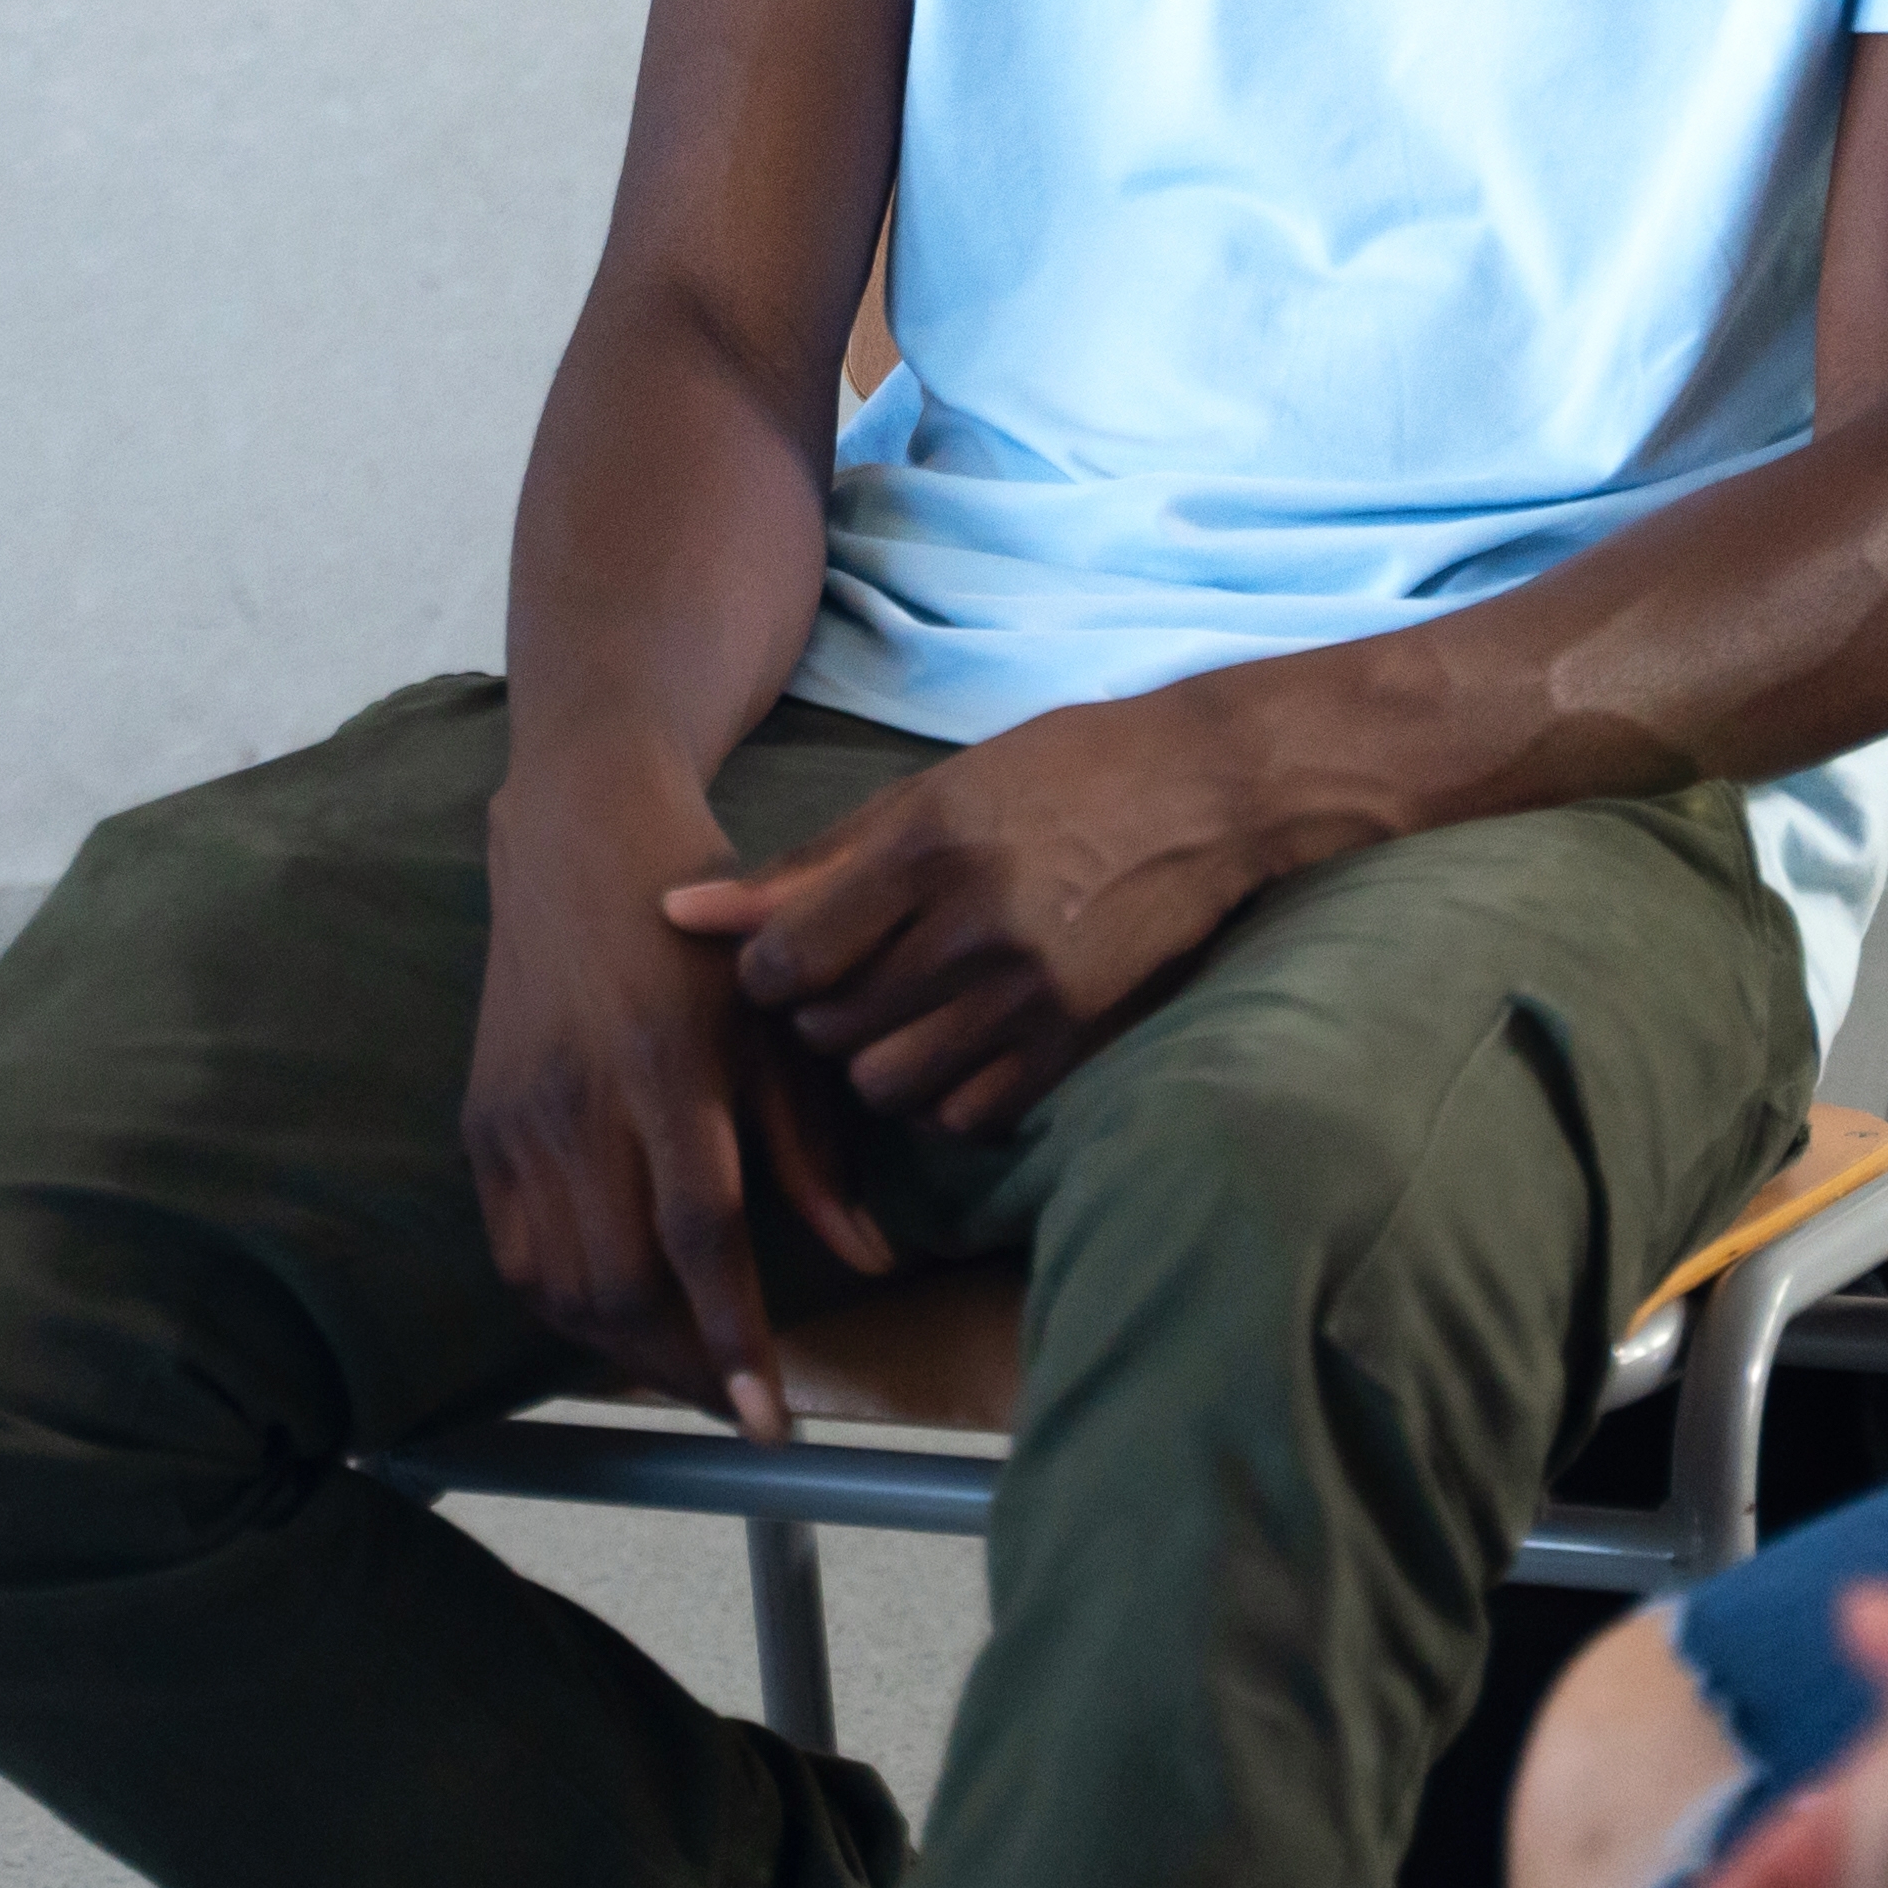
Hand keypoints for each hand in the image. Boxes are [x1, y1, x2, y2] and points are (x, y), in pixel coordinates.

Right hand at [467, 777, 895, 1443]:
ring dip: (623, 1351)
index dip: (736, 1339)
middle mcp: (579, 1101)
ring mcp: (517, 1115)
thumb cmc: (706, 928)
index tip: (771, 1424)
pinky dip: (563, 1306)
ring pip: (557, 1285)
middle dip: (685, 1368)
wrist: (580, 836)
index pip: (699, 1237)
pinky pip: (513, 1251)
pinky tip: (616, 1319)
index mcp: (666, 1068)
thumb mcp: (780, 1021)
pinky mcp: (480, 1121)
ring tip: (688, 1374)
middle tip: (741, 1406)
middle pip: (619, 1282)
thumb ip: (817, 1149)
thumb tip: (872, 1262)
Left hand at [657, 700, 1282, 1135]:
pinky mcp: (1076, 1039)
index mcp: (927, 846)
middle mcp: (974, 924)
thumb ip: (809, 864)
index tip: (783, 959)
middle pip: (829, 1030)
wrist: (1209, 791)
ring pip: (887, 1085)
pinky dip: (941, 1096)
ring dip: (872, 1063)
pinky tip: (955, 1045)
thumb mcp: (930, 791)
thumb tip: (678, 913)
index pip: (788, 958)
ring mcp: (1031, 991)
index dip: (764, 974)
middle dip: (815, 1018)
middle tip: (843, 984)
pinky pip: (965, 1115)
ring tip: (897, 1016)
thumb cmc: (1058, 772)